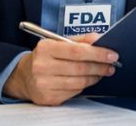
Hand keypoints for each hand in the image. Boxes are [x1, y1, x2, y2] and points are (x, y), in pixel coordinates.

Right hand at [3, 33, 118, 104]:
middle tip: (111, 65)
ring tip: (102, 72)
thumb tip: (100, 38)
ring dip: (95, 77)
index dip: (98, 54)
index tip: (112, 55)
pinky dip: (84, 86)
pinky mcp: (47, 98)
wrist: (23, 76)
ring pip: (79, 82)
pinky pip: (73, 92)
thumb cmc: (46, 57)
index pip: (77, 51)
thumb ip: (80, 40)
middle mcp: (41, 66)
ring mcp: (43, 84)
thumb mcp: (58, 42)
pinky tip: (88, 80)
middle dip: (100, 67)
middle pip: (80, 68)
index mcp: (45, 48)